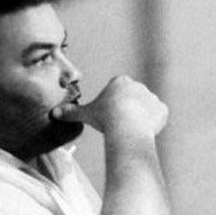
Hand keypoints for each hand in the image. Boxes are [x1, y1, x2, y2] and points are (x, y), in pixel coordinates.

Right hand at [51, 76, 168, 136]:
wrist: (127, 127)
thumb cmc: (106, 118)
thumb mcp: (86, 114)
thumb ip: (71, 112)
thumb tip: (53, 113)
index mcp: (121, 82)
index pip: (118, 94)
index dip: (114, 107)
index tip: (111, 117)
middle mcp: (139, 86)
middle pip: (132, 100)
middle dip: (127, 112)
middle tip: (120, 126)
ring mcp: (152, 97)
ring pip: (146, 109)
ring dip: (141, 118)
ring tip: (131, 130)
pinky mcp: (162, 109)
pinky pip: (159, 117)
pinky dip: (154, 125)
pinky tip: (144, 132)